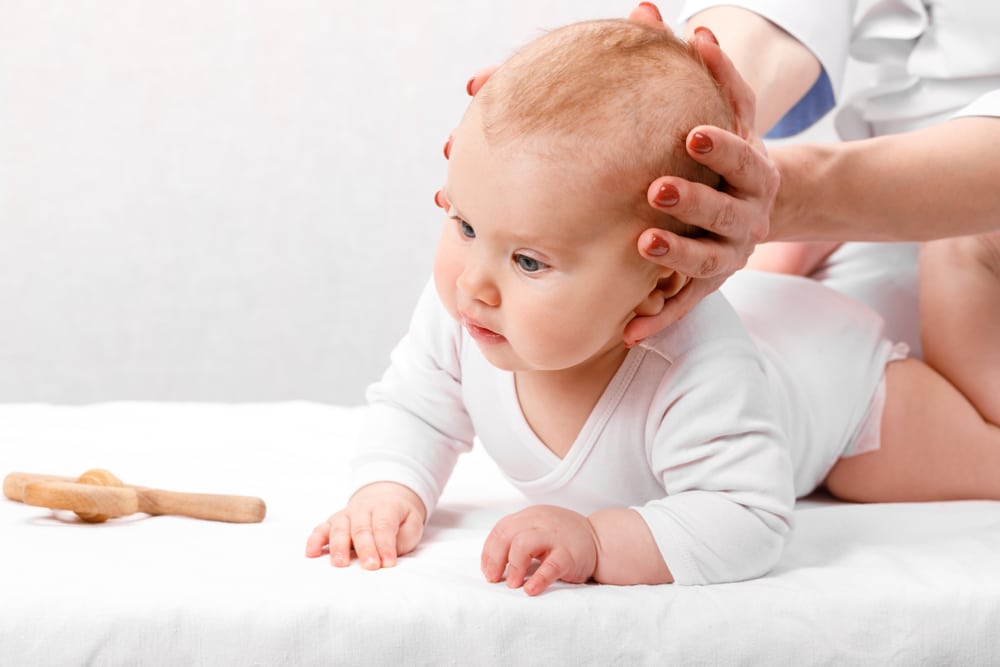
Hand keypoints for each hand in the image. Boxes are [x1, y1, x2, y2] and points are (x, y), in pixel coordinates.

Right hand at [305, 482, 425, 568]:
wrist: (386, 496)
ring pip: (339, 528)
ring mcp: (345, 515)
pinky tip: (312, 553)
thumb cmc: (399, 517)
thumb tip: (390, 553)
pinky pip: (321, 529)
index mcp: (385, 507)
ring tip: (341, 564)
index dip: (385, 545)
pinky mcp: (333, 522)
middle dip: (365, 549)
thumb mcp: (412, 523)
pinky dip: (314, 540)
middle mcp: (362, 509)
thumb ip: (404, 537)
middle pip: (361, 528)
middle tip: (370, 566)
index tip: (388, 563)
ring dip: (339, 546)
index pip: (383, 525)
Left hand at [480, 505, 597, 595]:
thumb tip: (493, 563)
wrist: (600, 540)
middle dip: (495, 558)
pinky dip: (538, 579)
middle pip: (508, 534)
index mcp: (531, 516)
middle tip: (494, 578)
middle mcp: (540, 522)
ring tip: (513, 583)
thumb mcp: (540, 530)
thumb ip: (519, 538)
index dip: (490, 551)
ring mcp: (555, 537)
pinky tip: (530, 590)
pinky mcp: (569, 554)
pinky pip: (550, 565)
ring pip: (524, 543)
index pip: (501, 529)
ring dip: (513, 566)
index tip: (487, 570)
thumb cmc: (566, 539)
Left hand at [624, 24, 778, 343]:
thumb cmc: (727, 153)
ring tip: (642, 246)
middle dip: (694, 201)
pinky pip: (685, 305)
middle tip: (656, 191)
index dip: (722, 146)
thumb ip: (707, 72)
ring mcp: (731, 252)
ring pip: (708, 260)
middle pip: (726, 210)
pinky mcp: (711, 283)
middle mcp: (747, 212)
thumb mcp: (728, 112)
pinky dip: (660, 318)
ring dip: (676, 254)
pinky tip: (629, 331)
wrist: (762, 204)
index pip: (743, 151)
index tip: (692, 135)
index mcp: (753, 167)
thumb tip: (667, 17)